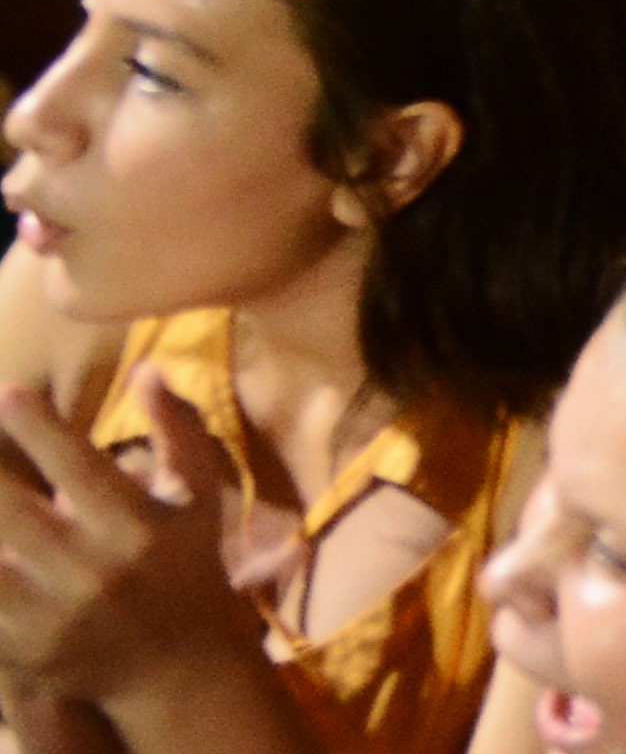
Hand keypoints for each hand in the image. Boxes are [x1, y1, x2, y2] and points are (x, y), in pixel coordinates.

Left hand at [0, 379, 270, 701]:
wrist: (177, 668)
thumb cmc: (187, 566)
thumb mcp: (197, 498)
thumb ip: (178, 431)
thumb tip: (147, 367)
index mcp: (135, 526)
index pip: (77, 464)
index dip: (37, 426)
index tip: (5, 391)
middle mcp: (93, 571)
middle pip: (12, 513)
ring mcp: (54, 618)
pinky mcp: (25, 654)